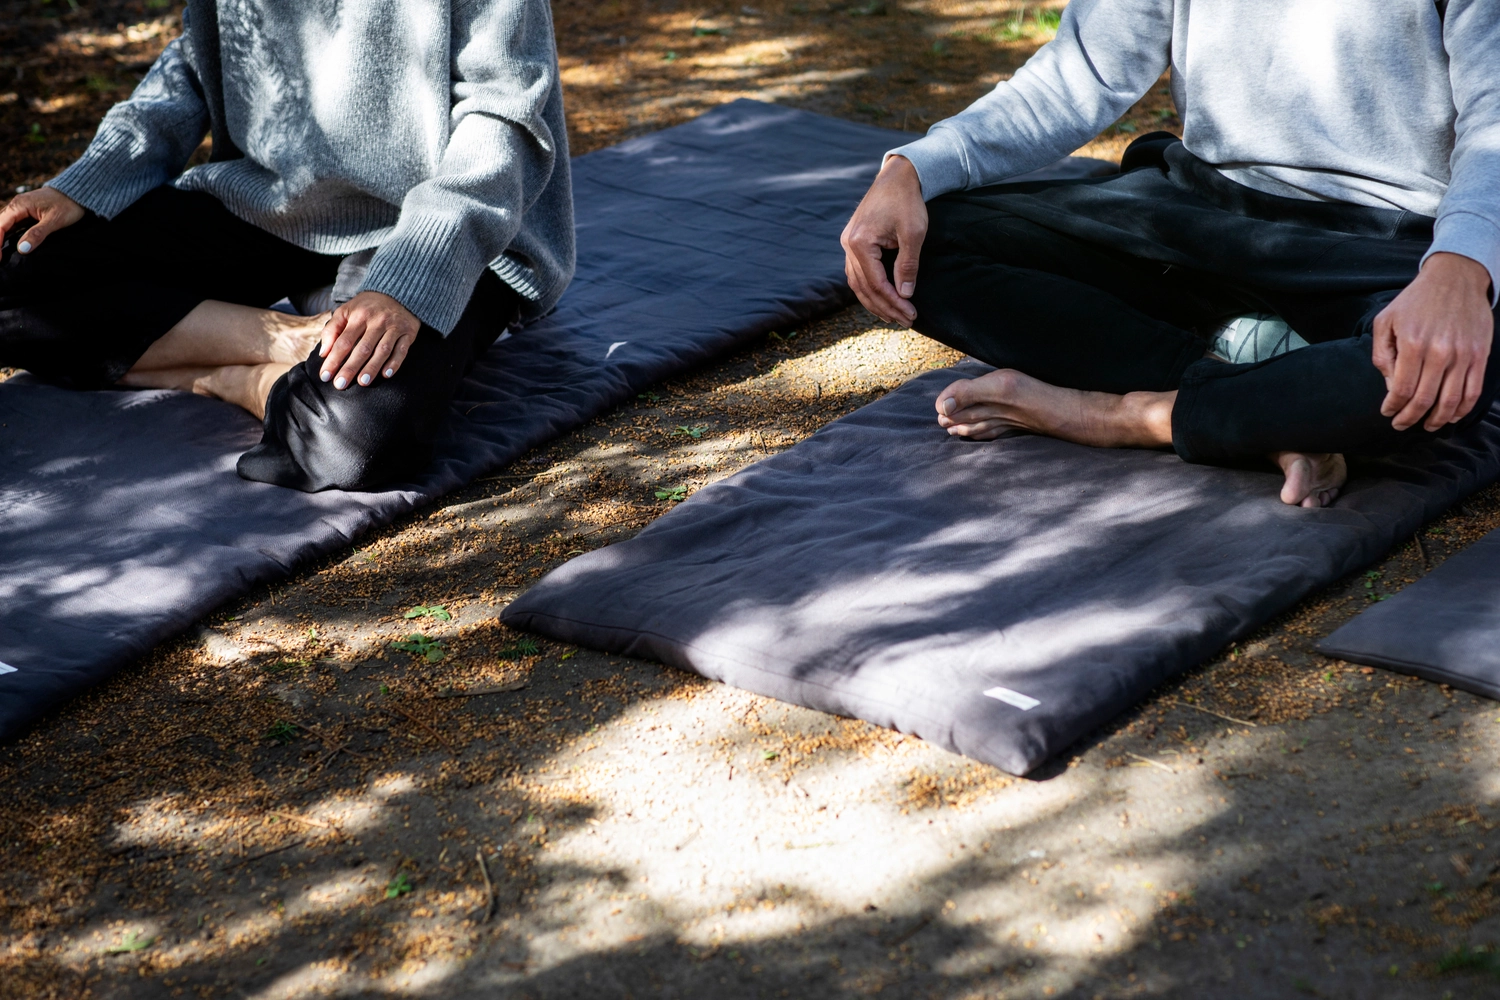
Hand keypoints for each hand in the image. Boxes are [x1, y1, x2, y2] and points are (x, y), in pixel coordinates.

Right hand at [0, 187, 83, 252]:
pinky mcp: (26, 212)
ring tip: (2, 254)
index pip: (0, 225)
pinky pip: (13, 224)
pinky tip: (10, 245)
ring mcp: (20, 208)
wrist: (77, 193)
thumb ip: (37, 234)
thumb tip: (21, 249)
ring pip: (5, 224)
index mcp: (19, 205)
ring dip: (2, 238)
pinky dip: (9, 234)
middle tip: (0, 259)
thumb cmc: (68, 205)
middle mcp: (16, 205)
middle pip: (0, 225)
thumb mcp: (54, 221)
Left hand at [318, 291, 420, 388]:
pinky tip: (386, 375)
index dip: (334, 359)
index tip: (325, 376)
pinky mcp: (408, 333)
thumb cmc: (367, 307)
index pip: (344, 341)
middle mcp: (377, 321)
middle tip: (340, 385)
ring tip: (362, 383)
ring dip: (372, 367)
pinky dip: (394, 363)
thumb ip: (332, 329)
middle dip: (350, 368)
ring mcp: (394, 327)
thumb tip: (324, 353)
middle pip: (362, 348)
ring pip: (382, 350)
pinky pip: (402, 350)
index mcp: (359, 316)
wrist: (398, 293)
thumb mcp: (346, 311)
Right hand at [840, 155, 926, 326]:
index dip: (893, 302)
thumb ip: (907, 265)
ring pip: (856, 283)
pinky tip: (881, 297)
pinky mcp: (852, 242)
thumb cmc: (907, 201)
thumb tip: (905, 294)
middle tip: (905, 321)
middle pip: (864, 287)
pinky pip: (857, 272)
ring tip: (893, 316)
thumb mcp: (913, 233)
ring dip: (874, 302)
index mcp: (859, 242)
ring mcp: (847, 243)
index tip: (911, 314)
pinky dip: (868, 288)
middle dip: (885, 307)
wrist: (897, 177)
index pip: (876, 283)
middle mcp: (848, 245)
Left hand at [1373, 252, 1494, 431]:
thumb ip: (1383, 355)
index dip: (1393, 407)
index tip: (1387, 412)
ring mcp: (1463, 355)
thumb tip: (1391, 386)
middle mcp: (1439, 352)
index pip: (1402, 389)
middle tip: (1400, 424)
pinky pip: (1473, 391)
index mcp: (1413, 344)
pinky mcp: (1480, 355)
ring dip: (1436, 420)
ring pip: (1451, 401)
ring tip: (1425, 426)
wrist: (1455, 278)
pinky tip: (1450, 416)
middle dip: (1409, 418)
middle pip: (1424, 399)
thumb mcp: (1386, 321)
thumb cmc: (1416, 300)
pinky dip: (1462, 410)